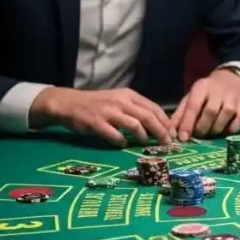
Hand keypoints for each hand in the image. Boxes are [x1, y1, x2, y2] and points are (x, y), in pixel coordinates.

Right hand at [30, 88, 172, 147]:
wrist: (68, 103)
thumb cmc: (97, 104)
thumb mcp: (118, 100)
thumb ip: (135, 109)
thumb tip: (158, 124)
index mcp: (129, 95)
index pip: (154, 108)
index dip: (165, 122)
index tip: (172, 133)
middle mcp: (121, 101)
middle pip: (148, 117)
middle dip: (161, 132)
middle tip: (167, 143)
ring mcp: (108, 112)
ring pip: (135, 125)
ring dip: (144, 137)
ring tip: (147, 144)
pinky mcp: (96, 123)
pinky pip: (115, 135)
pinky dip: (122, 142)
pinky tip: (123, 144)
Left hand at [170, 69, 239, 141]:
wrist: (231, 81)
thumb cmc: (206, 93)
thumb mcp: (191, 98)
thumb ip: (181, 114)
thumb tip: (171, 132)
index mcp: (202, 87)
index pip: (194, 106)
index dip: (188, 123)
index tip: (183, 138)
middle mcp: (219, 92)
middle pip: (210, 113)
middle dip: (201, 128)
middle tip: (197, 135)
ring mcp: (233, 100)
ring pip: (223, 120)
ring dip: (213, 131)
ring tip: (208, 133)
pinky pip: (236, 125)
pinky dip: (228, 132)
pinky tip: (222, 131)